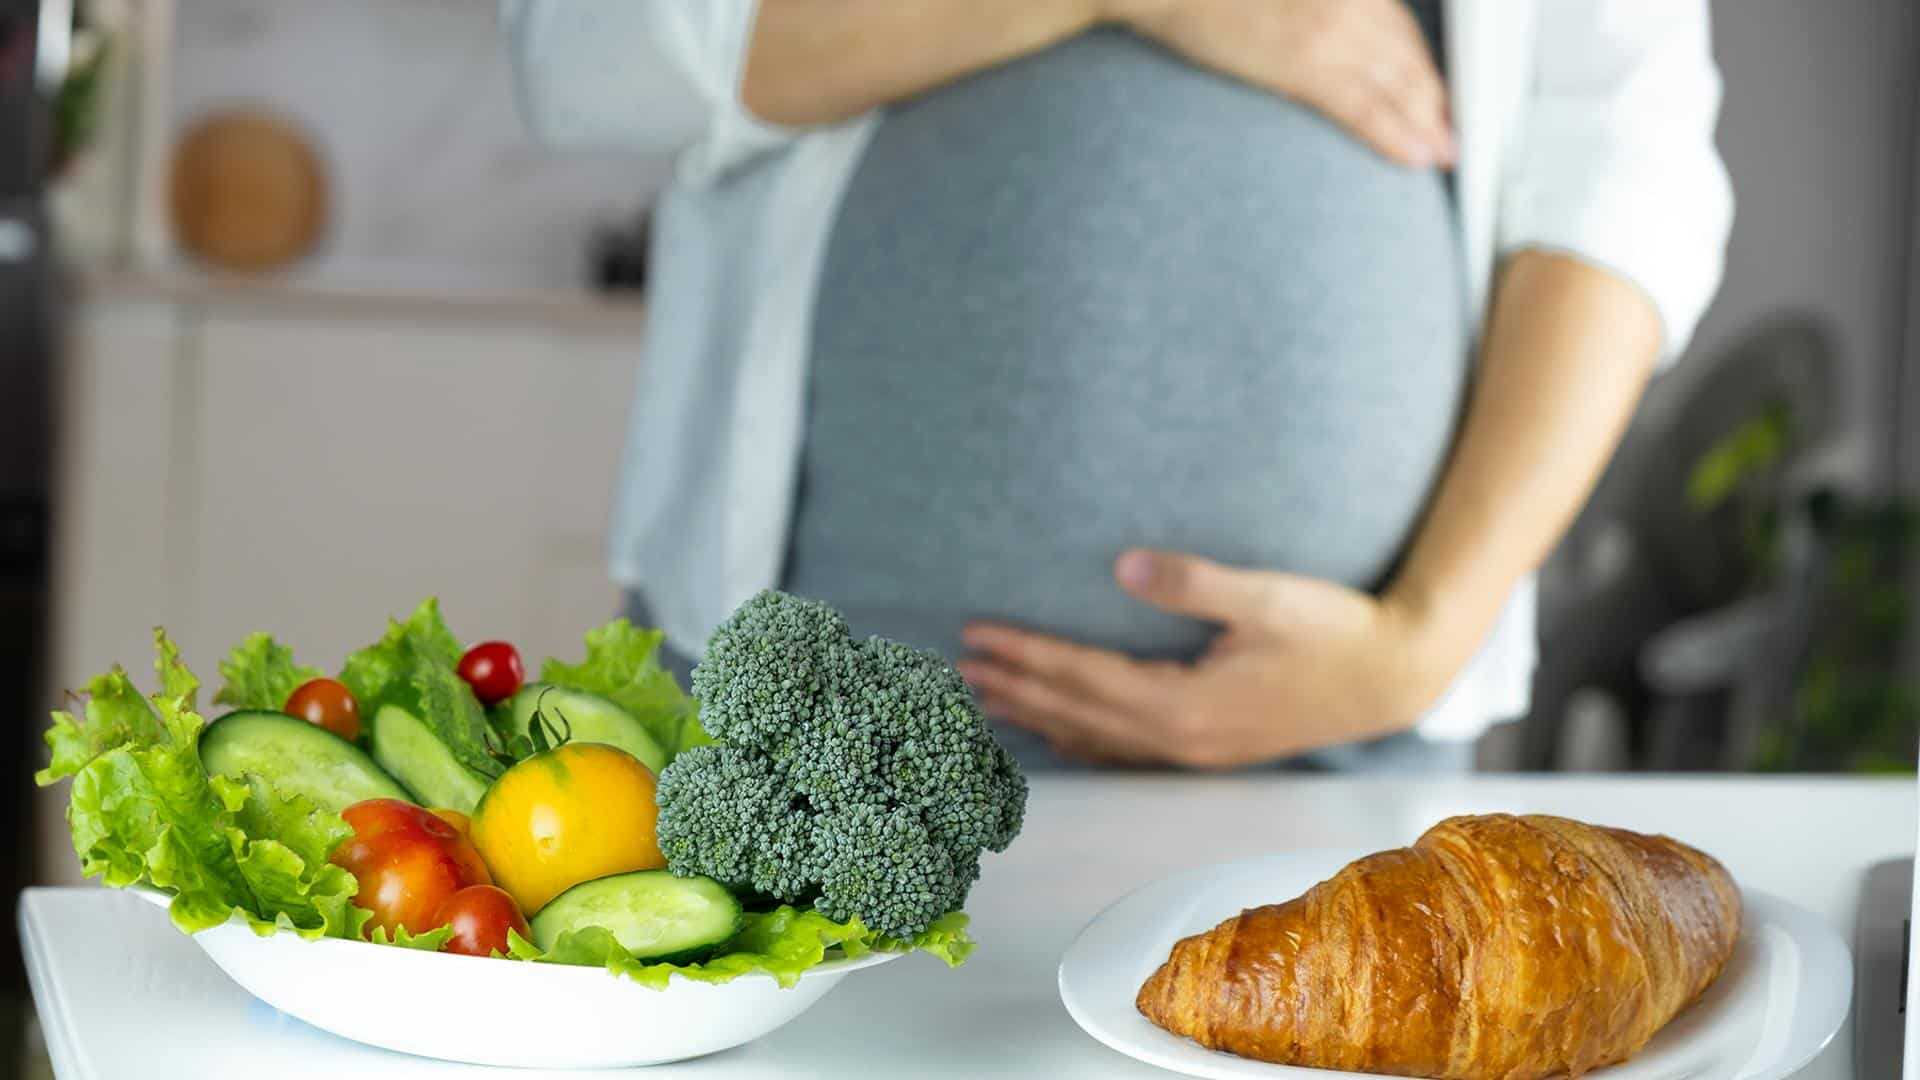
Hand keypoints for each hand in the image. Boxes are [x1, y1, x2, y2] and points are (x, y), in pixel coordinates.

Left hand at [957, 549, 1459, 767]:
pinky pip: (1125, 748)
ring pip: (1095, 736)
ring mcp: (1195, 749)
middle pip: (1076, 712)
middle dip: (1014, 687)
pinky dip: (1080, 737)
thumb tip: (1125, 564)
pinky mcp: (1210, 747)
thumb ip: (1195, 582)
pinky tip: (1058, 730)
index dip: (1026, 653)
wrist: (1395, 675)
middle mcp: (1181, 737)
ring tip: (984, 700)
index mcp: (1186, 703)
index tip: (977, 634)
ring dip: (1037, 716)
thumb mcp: (1269, 595)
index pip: (1083, 676)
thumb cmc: (1336, 629)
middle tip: (956, 668)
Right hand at [1101, 0, 1453, 167]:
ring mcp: (1330, 33)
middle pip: (1407, 58)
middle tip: (1456, 132)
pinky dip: (1393, 133)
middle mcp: (1348, 1)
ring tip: (1443, 153)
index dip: (1425, 66)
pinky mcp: (1305, 66)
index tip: (1440, 92)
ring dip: (1426, 123)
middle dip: (1437, 99)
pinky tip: (1414, 154)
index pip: (1399, 27)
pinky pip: (1363, 107)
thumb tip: (1339, 40)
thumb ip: (1321, 8)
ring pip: (1397, 86)